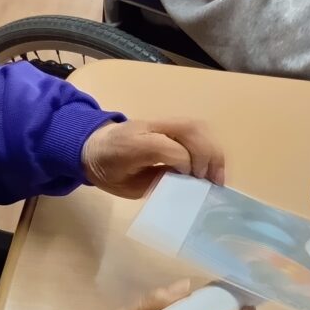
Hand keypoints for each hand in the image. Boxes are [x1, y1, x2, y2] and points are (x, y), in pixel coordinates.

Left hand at [80, 118, 224, 198]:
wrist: (92, 146)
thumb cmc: (108, 171)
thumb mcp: (126, 187)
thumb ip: (154, 183)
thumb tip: (184, 184)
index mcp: (130, 144)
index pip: (165, 147)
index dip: (183, 163)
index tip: (190, 181)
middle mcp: (148, 127)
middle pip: (188, 130)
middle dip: (206, 155)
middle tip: (212, 181)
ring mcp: (159, 122)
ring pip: (196, 126)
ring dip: (212, 150)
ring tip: (216, 175)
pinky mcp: (168, 124)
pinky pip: (195, 129)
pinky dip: (208, 146)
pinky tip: (211, 166)